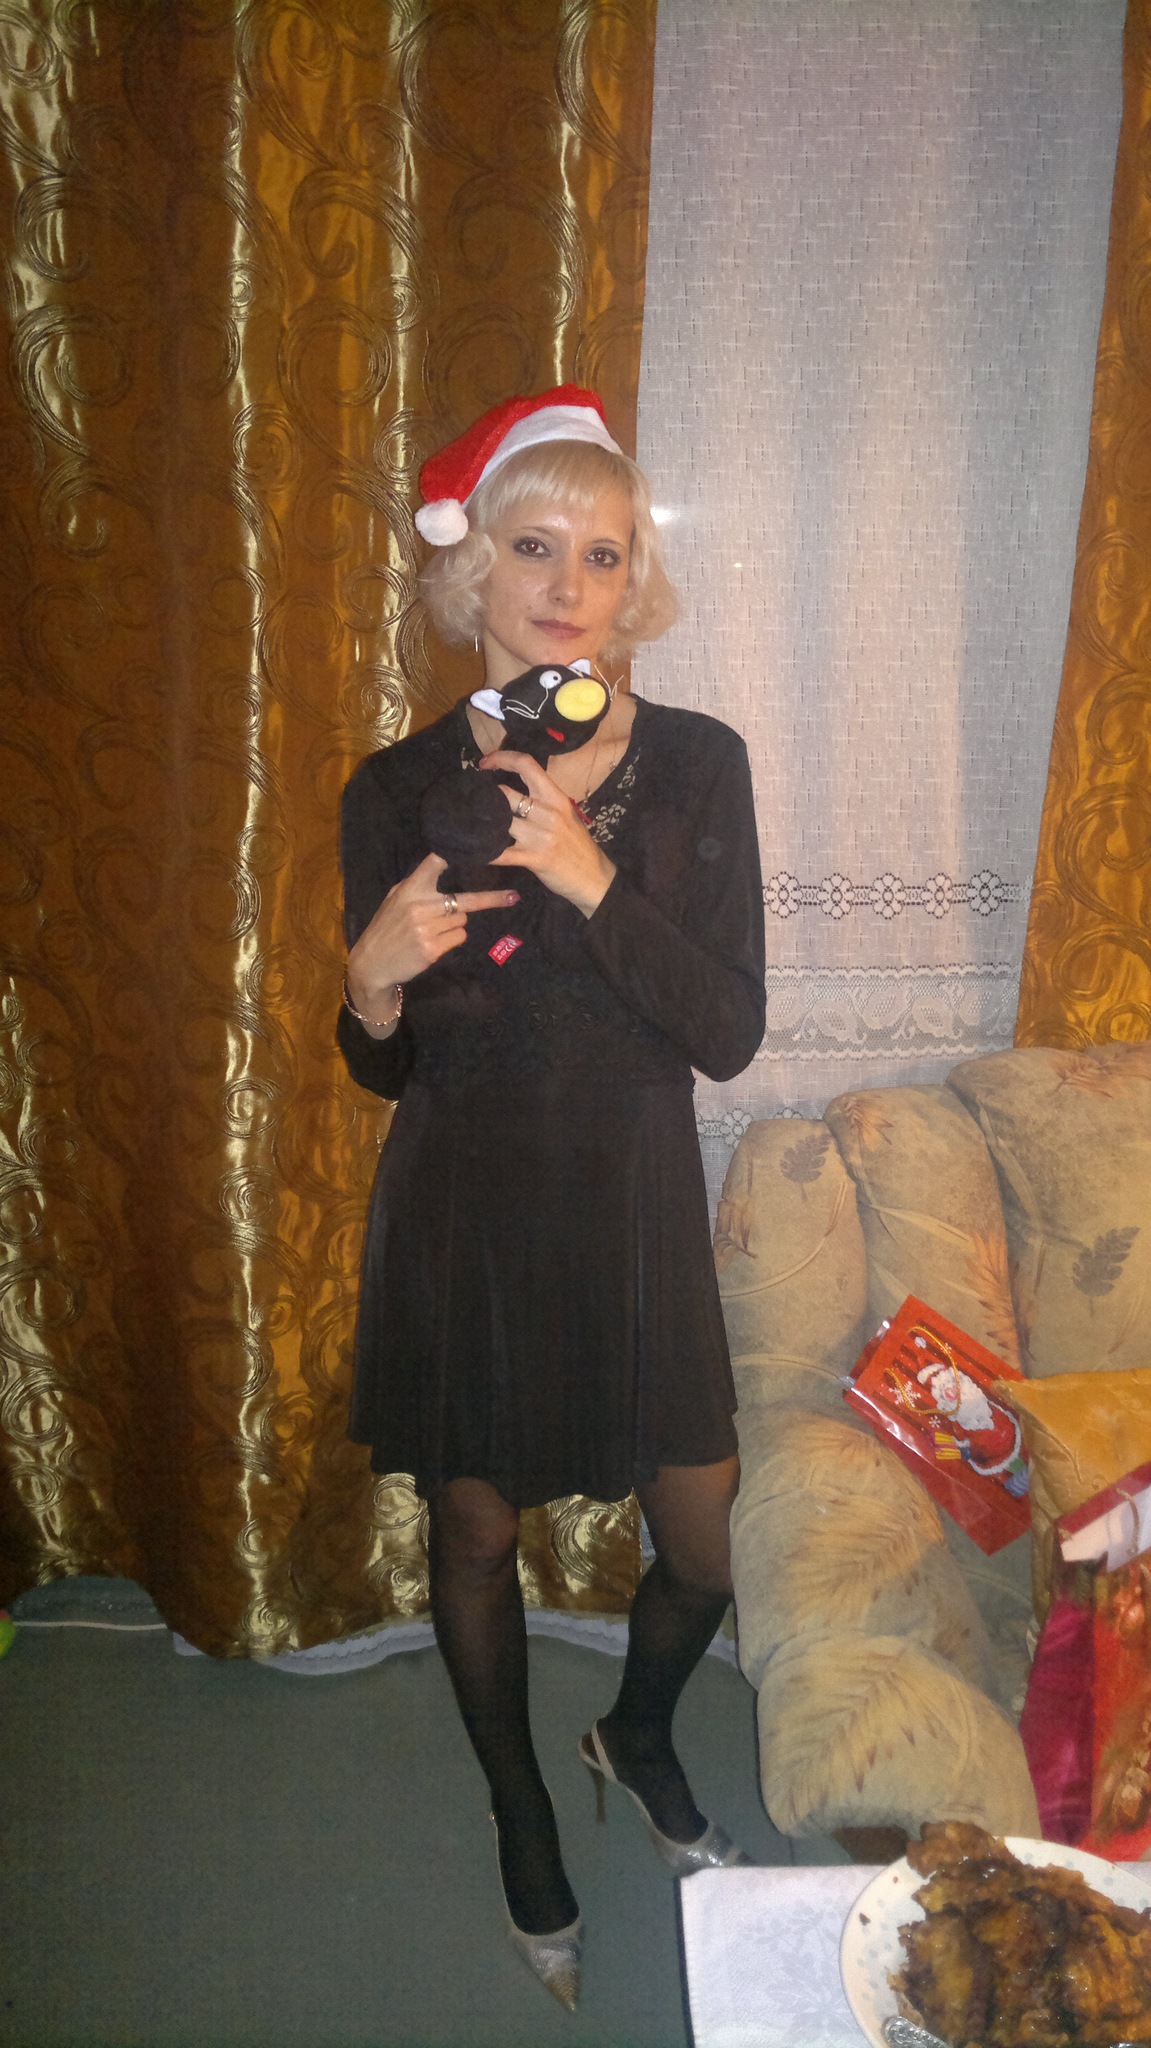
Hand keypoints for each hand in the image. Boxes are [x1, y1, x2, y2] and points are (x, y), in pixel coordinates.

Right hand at [346, 850, 519, 1033]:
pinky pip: (458, 938)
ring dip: (454, 925)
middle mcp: (419, 906)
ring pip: (462, 921)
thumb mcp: (395, 899)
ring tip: (432, 930)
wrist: (373, 962)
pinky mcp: (432, 949)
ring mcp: (426, 928)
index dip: (454, 853)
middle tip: (513, 896)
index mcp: (410, 888)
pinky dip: (451, 940)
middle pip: (465, 900)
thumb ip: (418, 885)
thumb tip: (444, 865)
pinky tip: (433, 943)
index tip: (479, 846)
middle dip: (491, 899)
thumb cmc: (387, 927)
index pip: (435, 863)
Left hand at [480, 750, 615, 917]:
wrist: (595, 879)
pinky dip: (486, 852)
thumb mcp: (567, 816)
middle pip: (506, 793)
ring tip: (473, 825)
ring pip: (501, 820)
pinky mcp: (534, 858)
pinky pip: (501, 853)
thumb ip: (544, 803)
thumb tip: (515, 792)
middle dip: (486, 797)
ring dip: (484, 824)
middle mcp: (548, 812)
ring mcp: (541, 836)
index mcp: (557, 798)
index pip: (527, 765)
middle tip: (473, 801)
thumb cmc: (578, 847)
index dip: (502, 758)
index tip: (485, 763)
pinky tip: (477, 851)